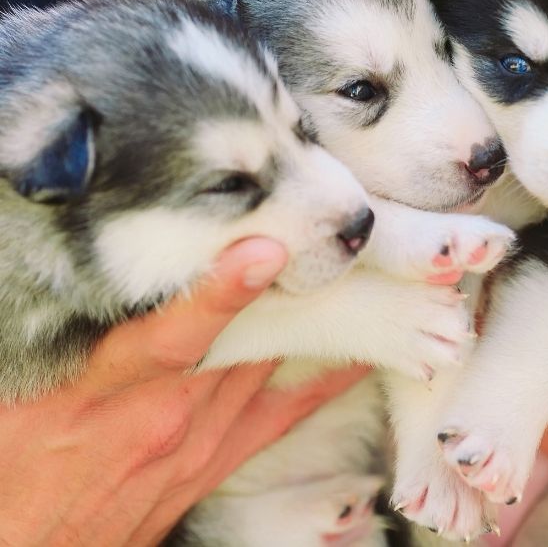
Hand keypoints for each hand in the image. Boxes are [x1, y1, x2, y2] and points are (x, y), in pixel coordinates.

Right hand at [0, 238, 367, 545]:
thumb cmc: (8, 464)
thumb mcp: (8, 389)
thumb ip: (54, 332)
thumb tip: (81, 276)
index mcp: (101, 392)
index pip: (171, 336)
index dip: (220, 294)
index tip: (264, 252)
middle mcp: (162, 414)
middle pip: (240, 340)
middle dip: (282, 289)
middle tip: (328, 236)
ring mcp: (194, 441)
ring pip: (266, 367)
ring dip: (304, 322)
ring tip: (350, 272)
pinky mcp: (211, 463)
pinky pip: (279, 418)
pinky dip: (322, 385)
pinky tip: (358, 355)